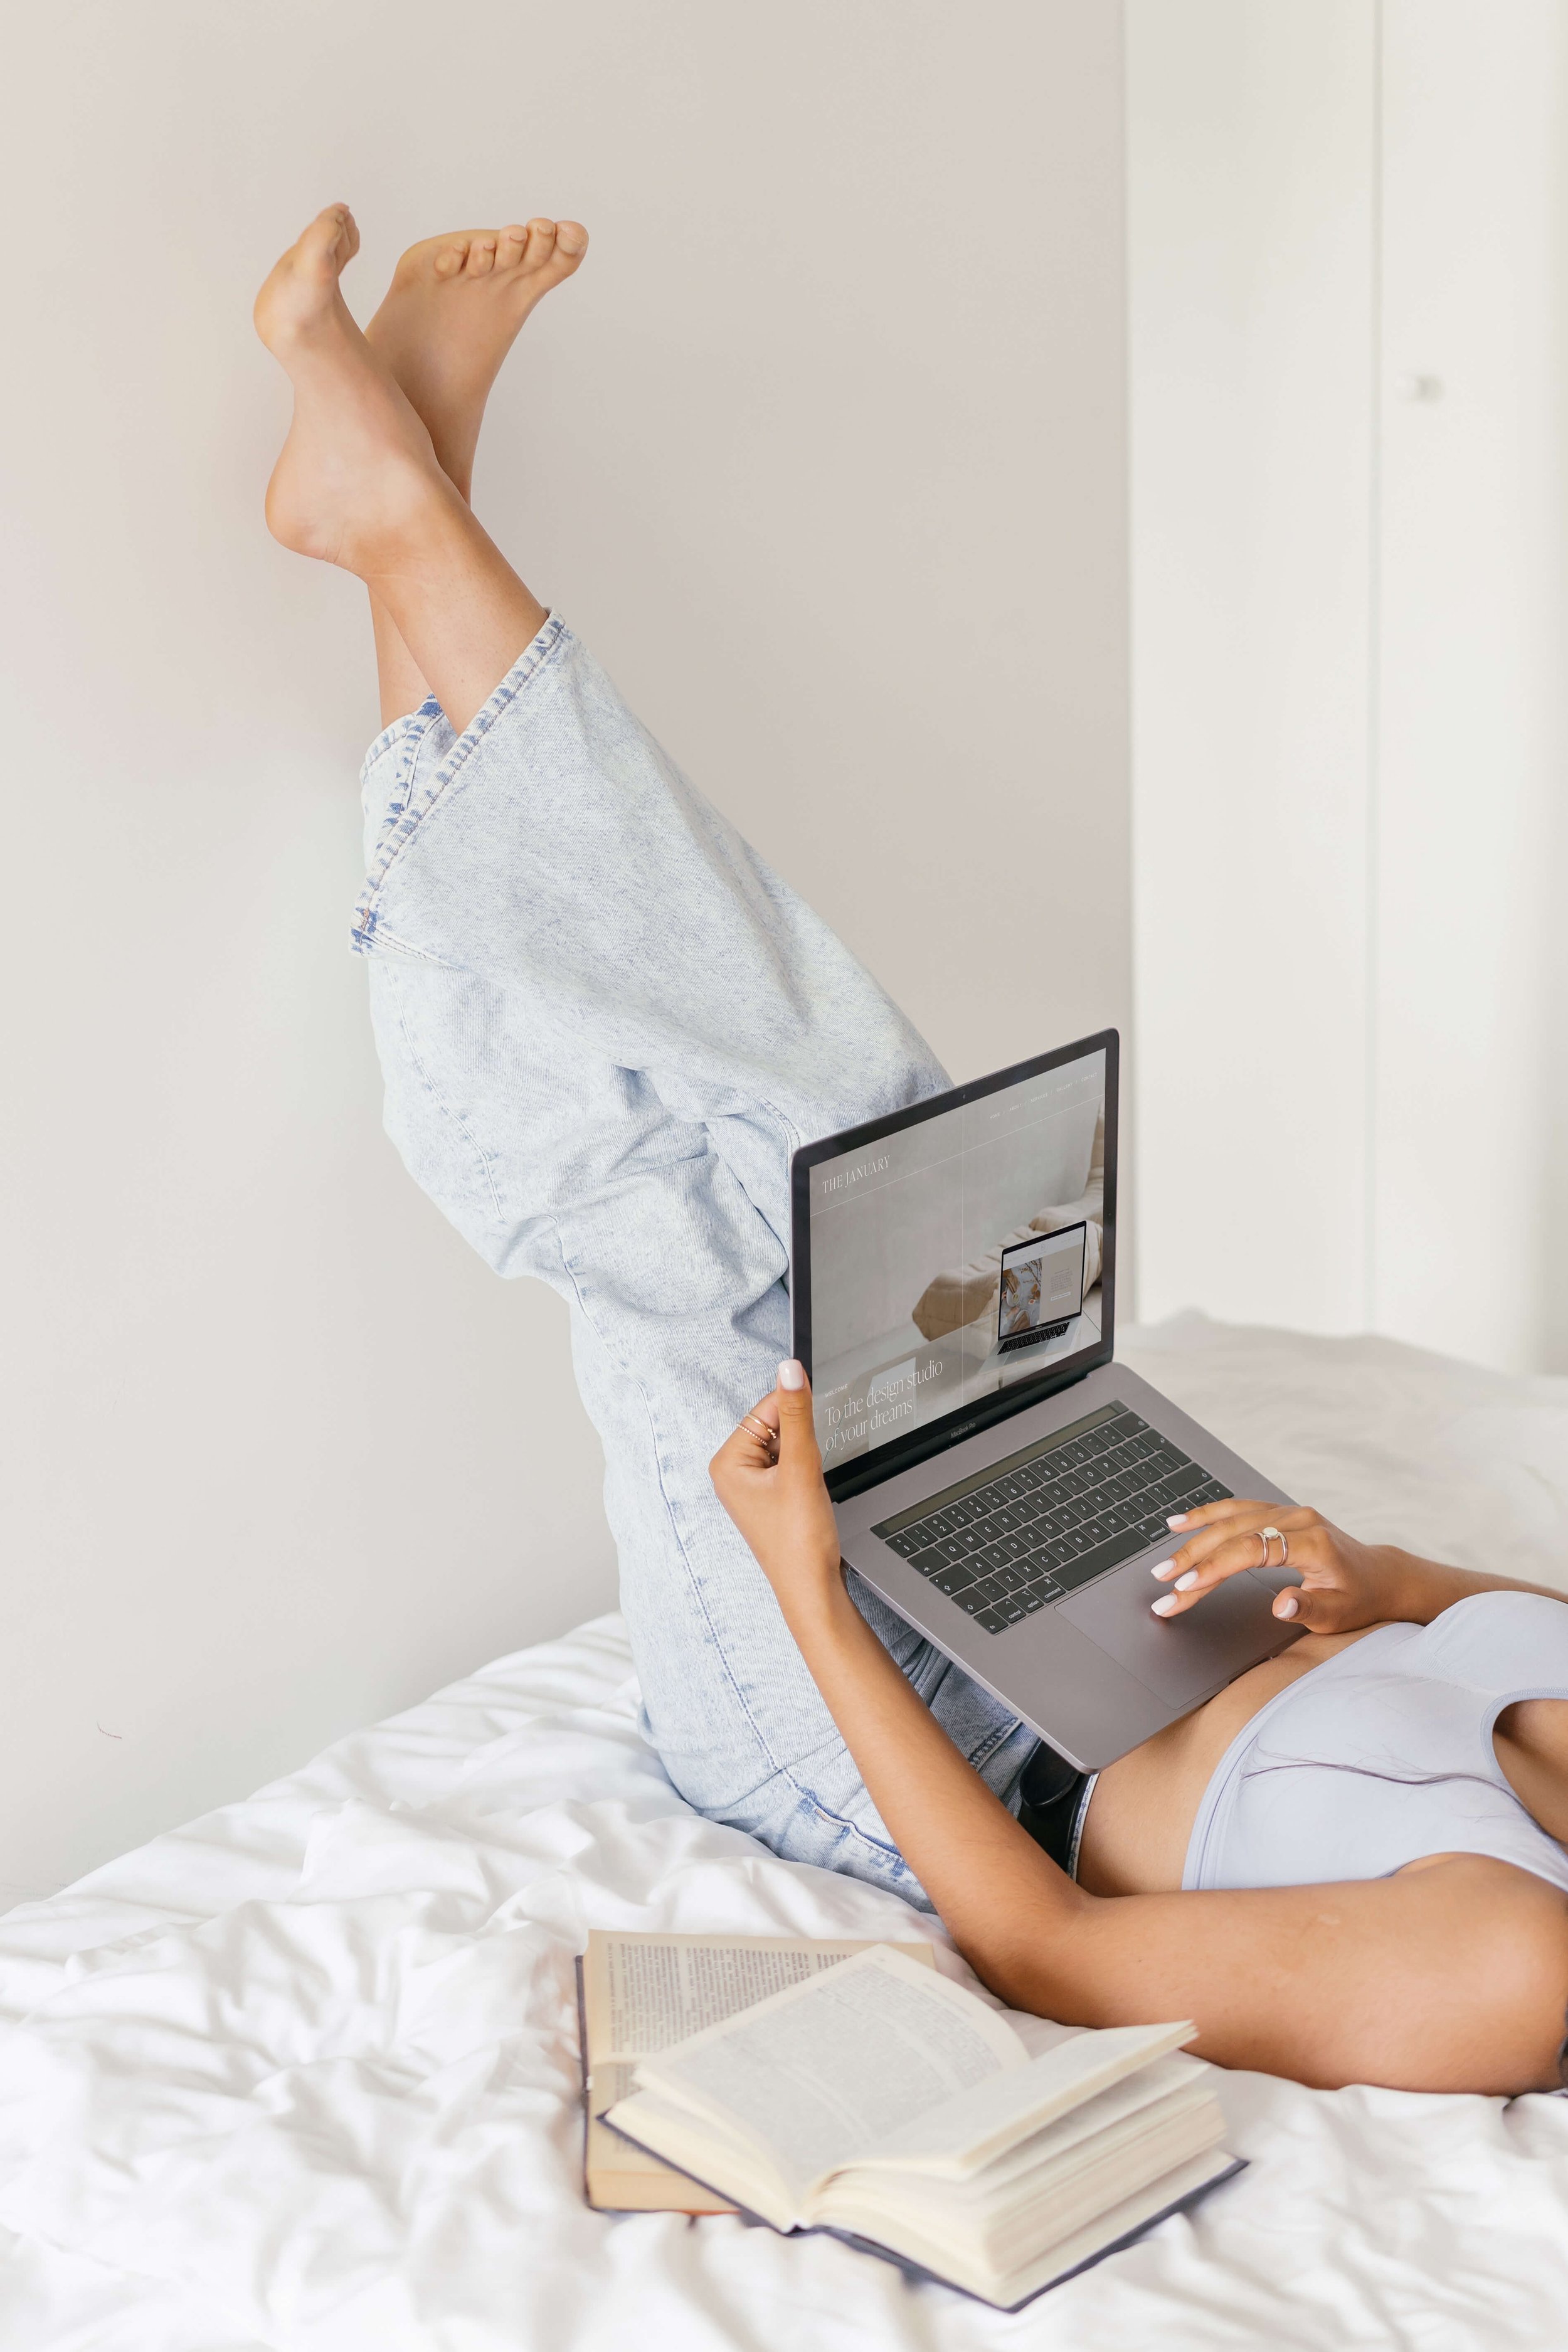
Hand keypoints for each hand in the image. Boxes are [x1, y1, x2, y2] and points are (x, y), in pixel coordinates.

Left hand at [709, 1361, 844, 1622]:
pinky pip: (789, 1466)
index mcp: (726, 1462)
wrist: (811, 1588)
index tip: (813, 1433)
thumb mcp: (801, 1467)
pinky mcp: (768, 1497)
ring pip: (786, 1446)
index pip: (765, 1410)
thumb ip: (797, 1414)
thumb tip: (790, 1369)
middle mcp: (731, 1472)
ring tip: (804, 1492)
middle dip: (801, 1444)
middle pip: (775, 1427)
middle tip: (805, 1476)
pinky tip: (807, 1497)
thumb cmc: (798, 1540)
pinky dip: (805, 1473)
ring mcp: (749, 1486)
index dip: (796, 1417)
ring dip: (804, 1459)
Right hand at [1150, 1499, 1418, 1632]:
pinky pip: (1239, 1509)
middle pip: (1232, 1533)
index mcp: (1312, 1543)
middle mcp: (1298, 1519)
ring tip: (1165, 1558)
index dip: (1214, 1568)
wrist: (1381, 1577)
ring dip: (1194, 1537)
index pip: (1250, 1550)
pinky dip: (1209, 1514)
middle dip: (1193, 1558)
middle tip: (1163, 1582)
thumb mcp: (1339, 1614)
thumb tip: (1279, 1605)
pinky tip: (1183, 1522)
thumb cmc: (1360, 1599)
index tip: (1185, 1587)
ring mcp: (1288, 1512)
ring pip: (1231, 1518)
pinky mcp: (1281, 1514)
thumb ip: (1308, 1608)